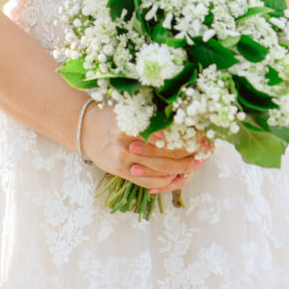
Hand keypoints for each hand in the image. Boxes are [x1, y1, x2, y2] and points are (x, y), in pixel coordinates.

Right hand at [80, 102, 208, 193]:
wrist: (84, 130)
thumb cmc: (110, 114)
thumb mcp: (127, 107)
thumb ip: (149, 112)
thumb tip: (180, 113)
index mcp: (127, 124)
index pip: (161, 133)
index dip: (182, 134)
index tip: (199, 132)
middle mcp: (125, 145)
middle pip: (163, 153)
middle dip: (186, 152)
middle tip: (204, 148)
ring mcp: (123, 162)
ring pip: (159, 169)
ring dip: (181, 168)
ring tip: (197, 162)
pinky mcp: (122, 174)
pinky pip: (148, 182)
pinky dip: (165, 180)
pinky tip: (178, 175)